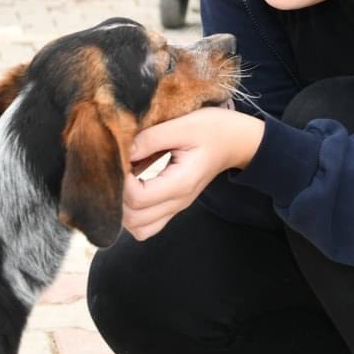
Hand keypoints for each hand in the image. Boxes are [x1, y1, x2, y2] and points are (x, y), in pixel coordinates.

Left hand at [122, 109, 263, 240]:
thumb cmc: (212, 129)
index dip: (120, 180)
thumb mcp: (184, 124)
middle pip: (133, 219)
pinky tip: (132, 189)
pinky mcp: (173, 206)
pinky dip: (133, 214)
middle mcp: (178, 202)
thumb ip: (151, 138)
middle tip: (118, 169)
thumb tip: (122, 151)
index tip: (120, 158)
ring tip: (124, 180)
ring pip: (138, 229)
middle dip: (117, 196)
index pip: (137, 197)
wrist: (235, 141)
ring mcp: (176, 207)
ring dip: (123, 209)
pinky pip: (146, 225)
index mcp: (181, 182)